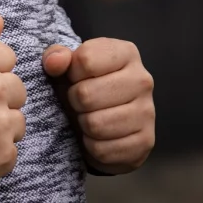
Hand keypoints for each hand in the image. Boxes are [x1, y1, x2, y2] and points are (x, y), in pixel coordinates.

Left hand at [41, 38, 154, 173]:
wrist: (106, 119)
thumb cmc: (85, 85)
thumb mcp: (69, 65)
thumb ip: (57, 55)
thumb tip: (54, 62)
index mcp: (126, 53)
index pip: (85, 60)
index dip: (71, 73)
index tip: (75, 77)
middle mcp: (142, 79)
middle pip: (86, 94)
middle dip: (75, 101)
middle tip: (80, 101)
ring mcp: (147, 112)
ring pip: (95, 125)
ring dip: (83, 124)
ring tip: (89, 116)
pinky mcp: (145, 142)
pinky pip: (103, 150)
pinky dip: (92, 146)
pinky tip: (98, 136)